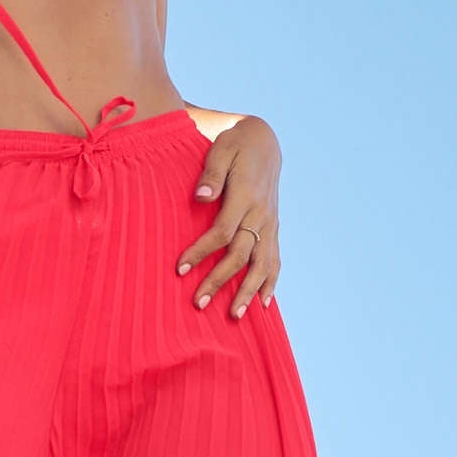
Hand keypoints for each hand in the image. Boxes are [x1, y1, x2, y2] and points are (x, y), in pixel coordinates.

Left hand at [176, 115, 281, 317]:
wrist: (263, 141)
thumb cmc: (234, 145)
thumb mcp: (220, 150)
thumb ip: (211, 175)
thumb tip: (200, 198)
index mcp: (245, 196)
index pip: (223, 232)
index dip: (202, 252)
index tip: (180, 270)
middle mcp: (261, 214)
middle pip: (241, 255)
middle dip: (220, 281)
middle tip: (198, 303)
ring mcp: (270, 223)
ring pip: (262, 263)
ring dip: (248, 291)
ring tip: (234, 315)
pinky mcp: (273, 227)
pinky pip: (275, 259)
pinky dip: (271, 282)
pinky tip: (264, 304)